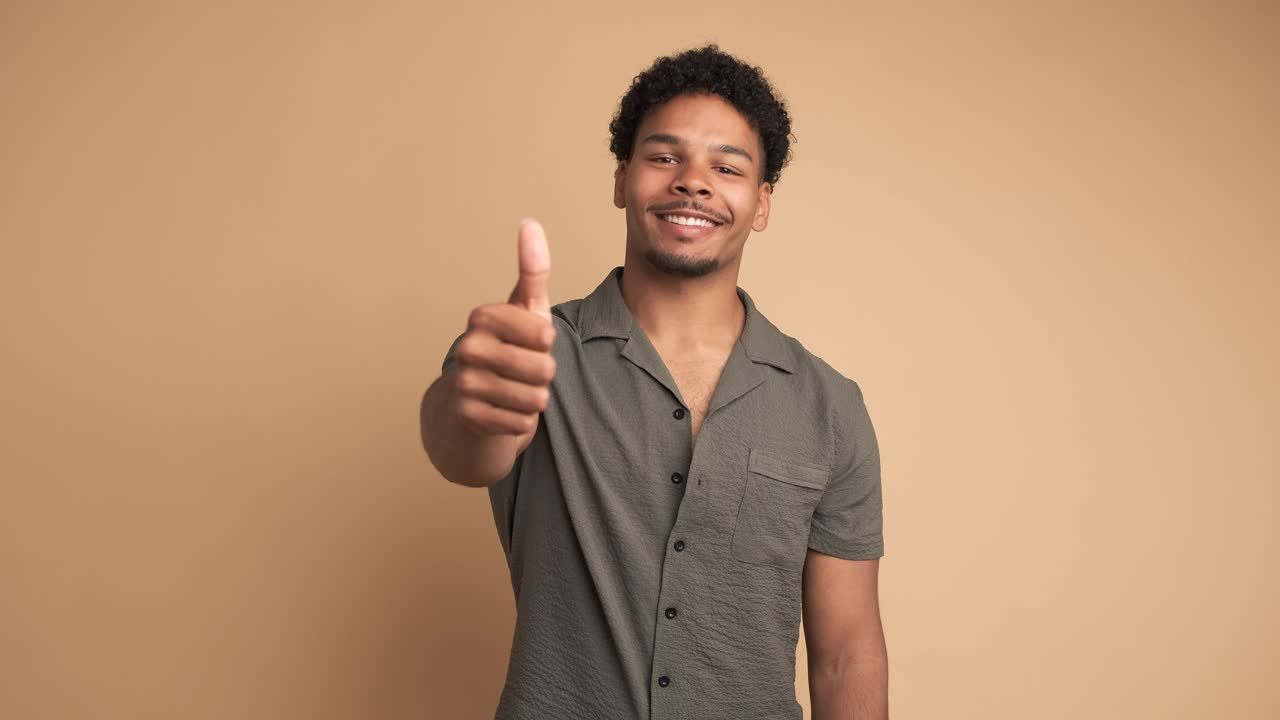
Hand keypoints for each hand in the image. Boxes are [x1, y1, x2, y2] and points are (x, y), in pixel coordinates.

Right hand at [450, 219, 556, 435]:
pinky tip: (504, 411)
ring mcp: (464, 383)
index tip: (530, 341)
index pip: (545, 335)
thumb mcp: (524, 308)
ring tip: (515, 391)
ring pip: (535, 399)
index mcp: (483, 316)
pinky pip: (521, 423)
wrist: (468, 403)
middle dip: (543, 375)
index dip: (547, 343)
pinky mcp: (468, 417)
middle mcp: (467, 347)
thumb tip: (530, 223)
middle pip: (544, 369)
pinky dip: (521, 422)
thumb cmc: (507, 349)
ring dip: (533, 400)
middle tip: (523, 371)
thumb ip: (533, 268)